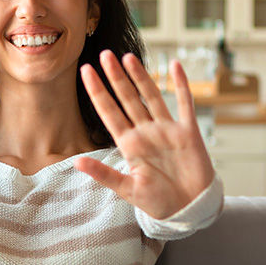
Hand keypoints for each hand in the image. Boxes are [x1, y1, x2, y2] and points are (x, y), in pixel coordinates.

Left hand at [74, 50, 215, 219]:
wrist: (189, 210)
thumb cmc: (158, 203)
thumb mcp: (127, 189)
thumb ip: (104, 174)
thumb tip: (76, 163)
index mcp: (129, 145)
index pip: (109, 112)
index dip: (98, 92)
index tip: (85, 72)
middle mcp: (146, 133)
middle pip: (127, 99)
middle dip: (115, 77)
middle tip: (104, 54)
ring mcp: (167, 130)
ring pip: (151, 96)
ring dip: (140, 77)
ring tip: (128, 56)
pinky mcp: (188, 132)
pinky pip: (184, 103)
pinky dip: (181, 85)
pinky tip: (175, 66)